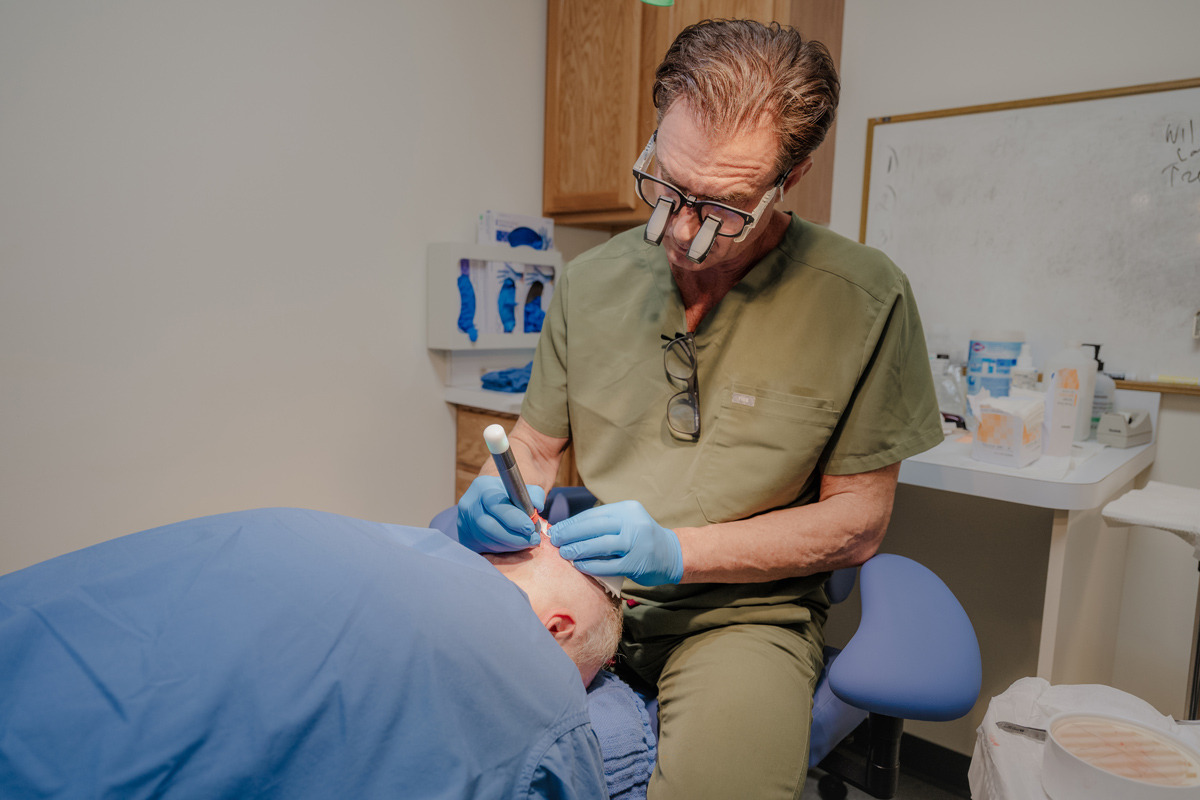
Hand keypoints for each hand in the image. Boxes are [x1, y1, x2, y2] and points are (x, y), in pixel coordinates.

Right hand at [457, 476, 545, 552]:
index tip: (530, 528)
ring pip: (488, 540)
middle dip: (514, 537)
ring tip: (527, 542)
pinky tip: (514, 545)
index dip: (514, 519)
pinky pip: (485, 548)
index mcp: (483, 487)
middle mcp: (469, 505)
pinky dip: (503, 549)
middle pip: (489, 526)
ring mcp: (464, 523)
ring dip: (511, 545)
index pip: (496, 505)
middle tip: (533, 540)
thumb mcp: (521, 489)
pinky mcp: (465, 538)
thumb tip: (538, 507)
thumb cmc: (508, 496)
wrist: (488, 502)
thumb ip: (534, 494)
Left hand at [550, 500, 683, 585]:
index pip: (593, 514)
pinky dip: (591, 565)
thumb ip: (603, 524)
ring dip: (578, 549)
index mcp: (627, 509)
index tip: (557, 529)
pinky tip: (579, 565)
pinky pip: (609, 564)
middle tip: (555, 541)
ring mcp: (636, 543)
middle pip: (595, 527)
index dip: (572, 522)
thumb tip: (568, 529)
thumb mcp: (627, 522)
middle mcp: (633, 523)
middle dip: (571, 534)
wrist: (671, 554)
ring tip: (564, 553)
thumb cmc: (641, 538)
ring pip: (601, 545)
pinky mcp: (637, 563)